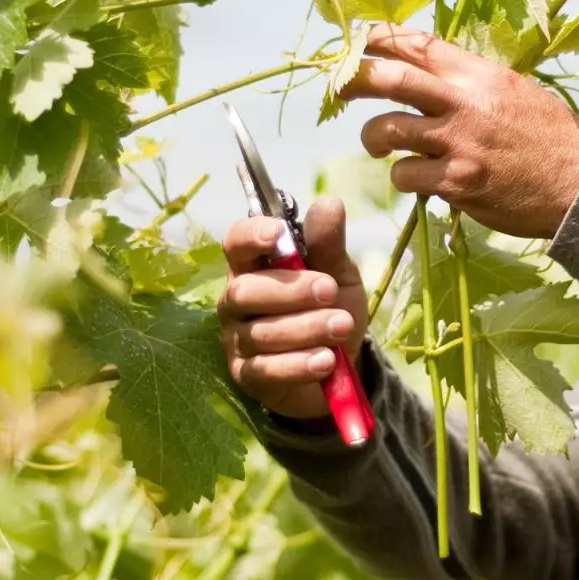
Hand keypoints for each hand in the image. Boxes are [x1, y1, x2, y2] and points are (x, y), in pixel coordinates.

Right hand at [217, 197, 366, 420]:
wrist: (340, 365)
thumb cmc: (330, 308)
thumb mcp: (338, 274)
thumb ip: (329, 244)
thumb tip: (330, 203)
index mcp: (254, 265)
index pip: (236, 242)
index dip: (252, 235)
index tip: (278, 234)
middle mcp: (236, 300)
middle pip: (244, 290)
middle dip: (290, 290)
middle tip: (330, 291)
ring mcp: (237, 340)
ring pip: (259, 332)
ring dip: (305, 328)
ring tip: (342, 326)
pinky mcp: (247, 375)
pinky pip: (264, 370)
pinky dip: (298, 364)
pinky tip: (325, 360)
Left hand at [343, 23, 578, 237]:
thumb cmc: (553, 138)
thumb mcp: (516, 92)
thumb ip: (472, 83)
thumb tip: (430, 76)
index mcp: (480, 74)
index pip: (419, 44)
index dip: (379, 38)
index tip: (357, 41)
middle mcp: (465, 102)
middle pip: (389, 78)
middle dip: (354, 80)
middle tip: (340, 90)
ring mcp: (458, 143)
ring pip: (386, 130)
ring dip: (374, 138)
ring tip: (379, 145)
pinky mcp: (456, 183)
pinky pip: (405, 175)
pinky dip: (404, 177)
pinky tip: (420, 180)